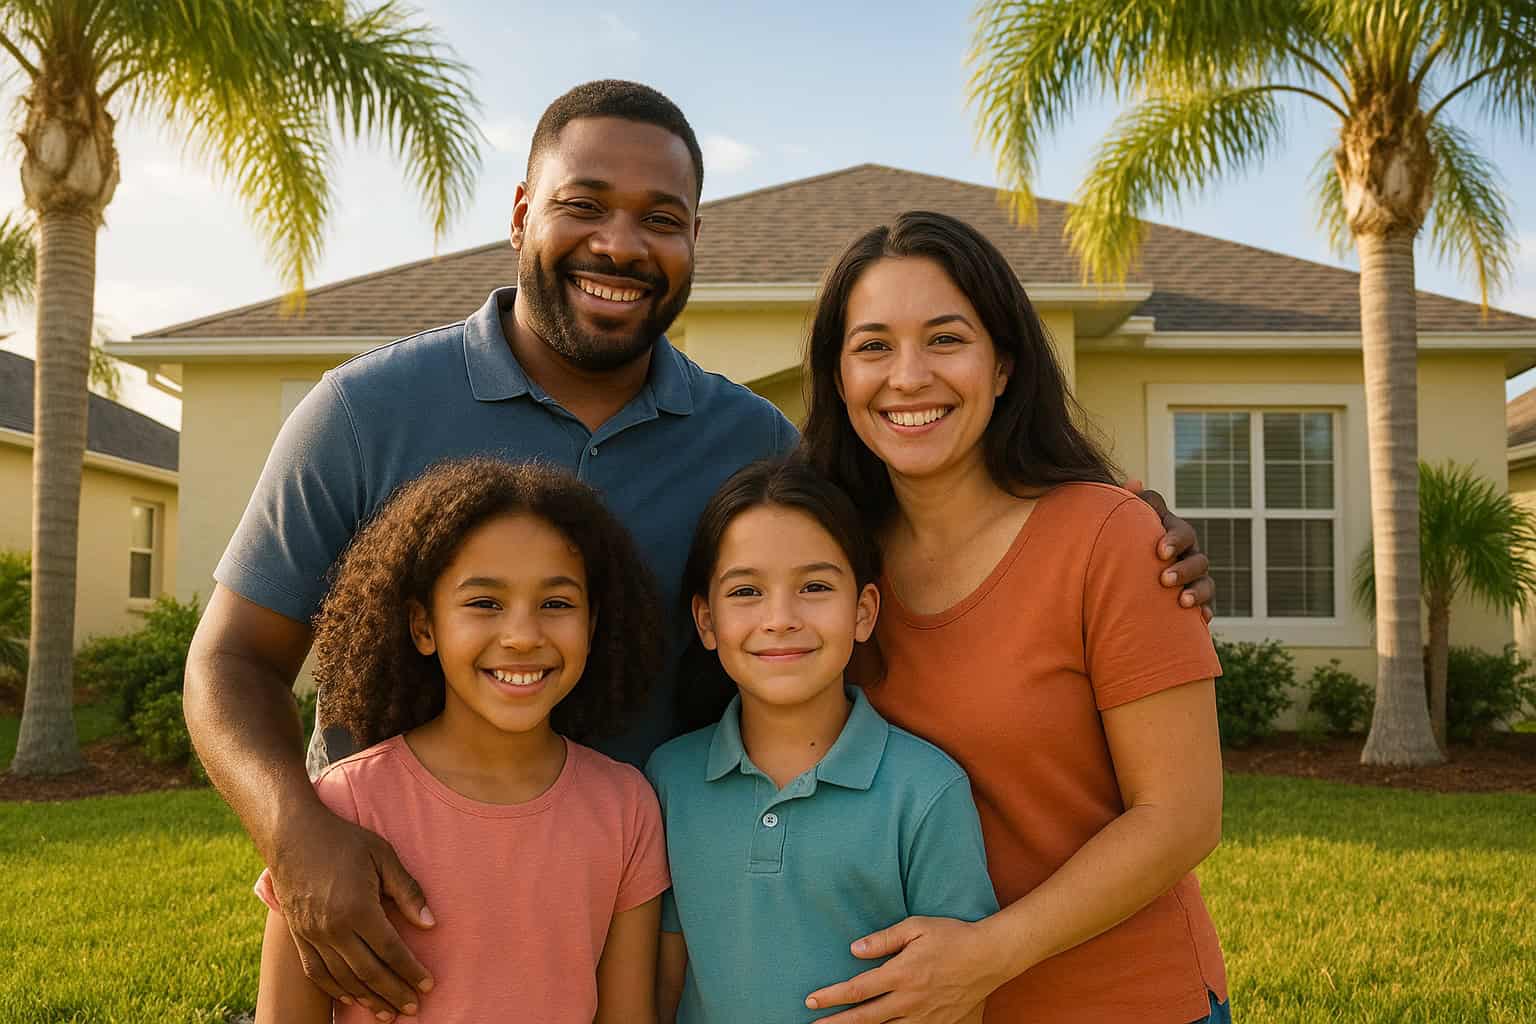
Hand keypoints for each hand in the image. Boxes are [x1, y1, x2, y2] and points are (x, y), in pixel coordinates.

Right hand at [270, 806, 435, 1019]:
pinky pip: (317, 973)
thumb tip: (430, 923)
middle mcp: (333, 928)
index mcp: (358, 908)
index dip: (411, 971)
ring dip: (368, 998)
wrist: (292, 835)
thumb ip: (407, 891)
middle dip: (394, 993)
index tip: (428, 985)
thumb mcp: (383, 856)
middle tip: (414, 1008)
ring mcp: (312, 935)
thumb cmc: (344, 841)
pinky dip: (337, 990)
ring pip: (344, 979)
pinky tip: (353, 998)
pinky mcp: (299, 936)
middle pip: (369, 972)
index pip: (391, 951)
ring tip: (388, 1012)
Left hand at [803, 917, 1006, 1023]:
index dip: (832, 997)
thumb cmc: (952, 937)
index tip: (811, 1000)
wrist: (989, 957)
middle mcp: (910, 999)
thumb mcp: (916, 927)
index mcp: (902, 973)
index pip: (858, 989)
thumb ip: (884, 939)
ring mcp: (924, 1016)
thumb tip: (854, 950)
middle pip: (865, 1018)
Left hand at [1125, 479, 1214, 622]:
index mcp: (1171, 532)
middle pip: (1196, 557)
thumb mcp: (1122, 522)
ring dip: (1196, 590)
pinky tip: (1202, 619)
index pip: (1179, 530)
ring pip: (1206, 580)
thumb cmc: (1124, 540)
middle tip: (1164, 580)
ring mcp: (1194, 575)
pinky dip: (1206, 610)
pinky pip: (1208, 605)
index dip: (1173, 538)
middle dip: (1183, 568)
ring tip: (1181, 602)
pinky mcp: (1196, 598)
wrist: (1126, 570)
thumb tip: (1133, 483)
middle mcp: (1187, 552)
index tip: (1159, 552)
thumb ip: (1126, 503)